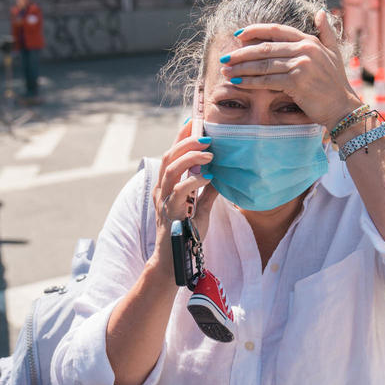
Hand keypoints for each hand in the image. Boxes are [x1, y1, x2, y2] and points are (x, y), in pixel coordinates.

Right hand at [153, 120, 218, 262]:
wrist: (173, 262)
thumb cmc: (186, 235)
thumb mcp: (200, 208)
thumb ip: (207, 191)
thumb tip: (222, 174)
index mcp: (167, 186)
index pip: (171, 155)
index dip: (181, 137)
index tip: (194, 122)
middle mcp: (162, 190)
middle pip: (168, 156)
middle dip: (186, 142)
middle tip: (207, 138)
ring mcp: (163, 200)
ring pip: (170, 169)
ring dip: (190, 158)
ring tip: (209, 154)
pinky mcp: (169, 213)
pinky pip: (180, 190)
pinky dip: (194, 180)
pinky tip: (209, 177)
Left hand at [218, 10, 360, 128]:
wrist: (342, 107)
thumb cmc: (335, 82)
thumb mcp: (333, 52)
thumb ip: (326, 32)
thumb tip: (320, 12)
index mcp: (310, 40)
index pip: (277, 30)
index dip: (255, 31)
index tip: (238, 34)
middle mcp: (305, 49)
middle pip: (265, 47)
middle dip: (242, 53)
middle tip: (225, 57)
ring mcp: (301, 65)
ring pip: (263, 64)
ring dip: (241, 67)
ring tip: (225, 70)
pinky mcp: (297, 81)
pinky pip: (267, 80)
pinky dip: (250, 81)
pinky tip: (237, 82)